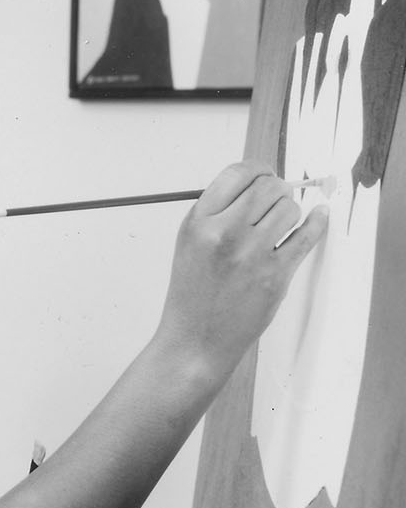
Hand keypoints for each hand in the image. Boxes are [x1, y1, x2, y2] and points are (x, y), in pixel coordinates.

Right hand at [153, 161, 329, 377]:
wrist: (196, 338)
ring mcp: (253, 254)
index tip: (265, 175)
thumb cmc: (192, 291)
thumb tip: (256, 184)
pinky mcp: (276, 275)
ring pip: (289, 209)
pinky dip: (318, 222)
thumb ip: (216, 211)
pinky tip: (319, 216)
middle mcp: (224, 232)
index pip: (238, 173)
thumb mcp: (189, 241)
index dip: (258, 170)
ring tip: (279, 225)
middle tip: (275, 200)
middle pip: (268, 187)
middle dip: (277, 190)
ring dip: (290, 212)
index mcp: (198, 221)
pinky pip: (307, 237)